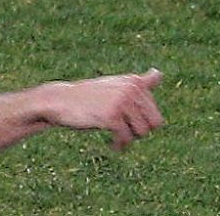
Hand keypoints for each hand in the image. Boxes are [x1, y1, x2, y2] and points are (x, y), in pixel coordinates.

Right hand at [40, 69, 164, 150]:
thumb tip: (159, 73)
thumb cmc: (90, 96)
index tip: (129, 127)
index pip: (155, 115)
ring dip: (129, 140)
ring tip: (117, 140)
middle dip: (140, 133)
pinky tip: (112, 146)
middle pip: (154, 124)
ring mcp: (122, 102)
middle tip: (125, 135)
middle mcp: (132, 89)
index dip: (143, 125)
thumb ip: (139, 82)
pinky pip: (125, 138)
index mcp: (135, 82)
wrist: (60, 101)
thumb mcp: (116, 85)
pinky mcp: (111, 116)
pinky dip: (119, 145)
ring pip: (141, 133)